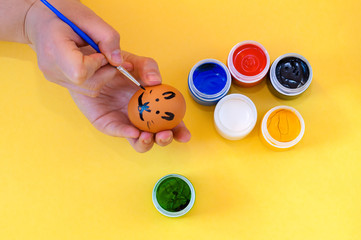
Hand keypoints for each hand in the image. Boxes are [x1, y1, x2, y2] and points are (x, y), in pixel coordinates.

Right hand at [25, 0, 122, 95]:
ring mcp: (53, 77)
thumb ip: (107, 37)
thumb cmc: (62, 14)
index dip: (97, 64)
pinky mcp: (58, 81)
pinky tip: (89, 62)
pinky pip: (85, 88)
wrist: (40, 19)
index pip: (80, 72)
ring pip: (89, 89)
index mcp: (53, 48)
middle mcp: (51, 68)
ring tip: (95, 57)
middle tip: (101, 53)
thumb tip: (118, 61)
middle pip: (88, 84)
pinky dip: (94, 77)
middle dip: (104, 71)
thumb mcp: (88, 18)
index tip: (98, 51)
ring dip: (101, 75)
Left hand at [70, 51, 190, 152]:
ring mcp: (126, 122)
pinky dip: (127, 134)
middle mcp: (142, 117)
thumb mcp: (137, 62)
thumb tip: (157, 81)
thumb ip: (149, 68)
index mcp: (154, 105)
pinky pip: (119, 132)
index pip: (170, 122)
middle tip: (164, 134)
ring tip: (147, 136)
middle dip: (164, 139)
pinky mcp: (109, 124)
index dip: (179, 131)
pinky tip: (134, 132)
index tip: (185, 135)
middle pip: (157, 136)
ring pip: (140, 142)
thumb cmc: (117, 65)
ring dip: (147, 142)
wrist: (91, 64)